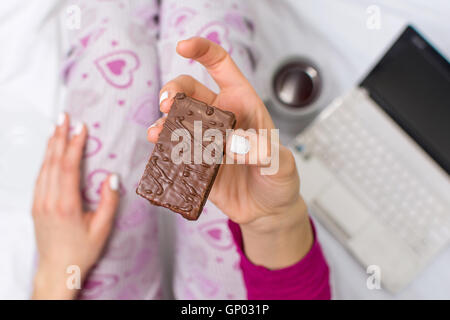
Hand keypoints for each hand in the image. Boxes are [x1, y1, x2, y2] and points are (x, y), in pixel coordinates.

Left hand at [32, 114, 118, 298]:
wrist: (58, 269)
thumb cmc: (82, 251)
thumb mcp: (103, 228)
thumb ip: (109, 202)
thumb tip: (112, 177)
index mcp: (66, 205)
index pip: (68, 167)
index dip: (74, 145)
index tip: (81, 128)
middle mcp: (48, 201)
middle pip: (53, 161)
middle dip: (59, 136)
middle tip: (64, 117)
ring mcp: (39, 203)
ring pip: (44, 167)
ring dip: (50, 145)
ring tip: (57, 127)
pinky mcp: (36, 206)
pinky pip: (40, 177)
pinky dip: (45, 160)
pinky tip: (50, 151)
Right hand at [148, 38, 312, 268]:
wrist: (268, 210)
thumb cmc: (279, 179)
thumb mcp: (280, 164)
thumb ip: (261, 151)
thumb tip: (231, 143)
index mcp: (243, 103)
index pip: (220, 66)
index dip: (202, 51)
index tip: (182, 46)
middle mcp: (219, 117)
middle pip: (188, 90)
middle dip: (173, 90)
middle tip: (167, 105)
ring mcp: (204, 139)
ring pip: (175, 119)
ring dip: (162, 121)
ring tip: (158, 133)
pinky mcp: (193, 162)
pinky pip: (173, 149)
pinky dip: (162, 147)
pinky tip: (159, 149)